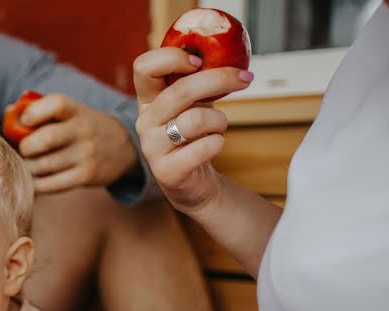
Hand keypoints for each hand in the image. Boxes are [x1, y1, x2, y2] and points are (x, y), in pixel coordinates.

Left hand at [16, 93, 137, 193]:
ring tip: (25, 164)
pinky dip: (36, 183)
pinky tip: (33, 178)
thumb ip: (39, 109)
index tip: (23, 120)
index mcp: (76, 110)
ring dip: (27, 167)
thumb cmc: (80, 127)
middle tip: (22, 150)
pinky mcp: (86, 176)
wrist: (121, 147)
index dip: (33, 112)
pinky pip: (52, 184)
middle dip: (26, 146)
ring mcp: (86, 155)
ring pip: (45, 165)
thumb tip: (7, 112)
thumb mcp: (69, 112)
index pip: (56, 104)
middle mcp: (83, 131)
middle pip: (47, 138)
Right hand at [133, 47, 252, 213]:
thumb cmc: (194, 134)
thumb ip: (198, 80)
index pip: (144, 66)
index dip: (171, 58)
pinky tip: (213, 145)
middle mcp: (145, 121)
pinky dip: (218, 143)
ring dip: (220, 120)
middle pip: (181, 90)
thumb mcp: (192, 102)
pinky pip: (204, 148)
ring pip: (197, 119)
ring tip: (219, 127)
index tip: (198, 61)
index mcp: (148, 99)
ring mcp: (152, 147)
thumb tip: (230, 53)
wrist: (191, 179)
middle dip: (219, 79)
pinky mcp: (166, 171)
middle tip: (244, 77)